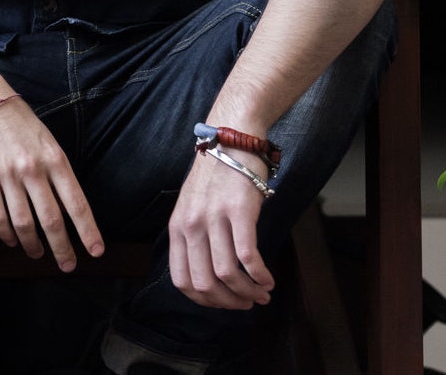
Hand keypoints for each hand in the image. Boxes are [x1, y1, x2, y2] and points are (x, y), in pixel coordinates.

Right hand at [0, 95, 103, 271]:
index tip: (96, 251)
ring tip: (38, 255)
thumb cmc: (20, 122)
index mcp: (55, 159)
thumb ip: (58, 173)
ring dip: (33, 245)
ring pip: (24, 223)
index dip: (87, 231)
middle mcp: (33, 168)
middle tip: (68, 266)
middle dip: (62, 248)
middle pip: (51, 220)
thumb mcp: (48, 142)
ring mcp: (7, 174)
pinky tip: (13, 241)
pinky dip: (7, 234)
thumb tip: (67, 209)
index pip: (76, 203)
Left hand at [167, 148, 275, 308]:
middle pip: (204, 283)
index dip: (204, 300)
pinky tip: (268, 279)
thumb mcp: (192, 208)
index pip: (181, 280)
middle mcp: (191, 225)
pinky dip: (260, 276)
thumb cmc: (216, 177)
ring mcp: (214, 218)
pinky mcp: (238, 211)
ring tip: (262, 294)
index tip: (222, 303)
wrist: (231, 141)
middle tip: (247, 304)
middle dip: (228, 302)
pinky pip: (247, 256)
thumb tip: (210, 276)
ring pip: (227, 274)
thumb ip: (195, 238)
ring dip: (248, 292)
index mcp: (177, 228)